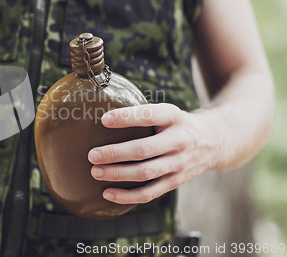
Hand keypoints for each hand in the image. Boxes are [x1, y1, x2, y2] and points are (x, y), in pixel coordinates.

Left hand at [88, 103, 222, 204]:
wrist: (215, 140)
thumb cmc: (177, 123)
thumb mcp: (167, 111)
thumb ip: (142, 114)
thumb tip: (102, 117)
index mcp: (173, 117)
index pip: (149, 115)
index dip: (126, 117)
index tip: (104, 119)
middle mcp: (178, 140)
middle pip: (144, 149)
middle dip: (115, 153)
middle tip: (92, 154)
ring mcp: (179, 163)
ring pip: (146, 173)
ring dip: (118, 174)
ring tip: (95, 172)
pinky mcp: (176, 181)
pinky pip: (150, 192)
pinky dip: (128, 195)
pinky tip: (107, 193)